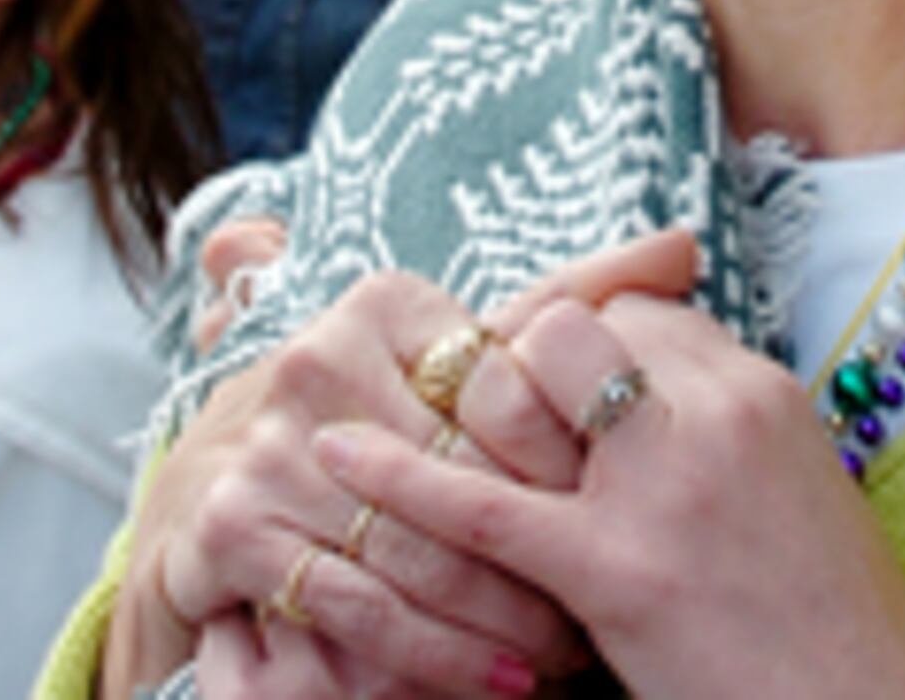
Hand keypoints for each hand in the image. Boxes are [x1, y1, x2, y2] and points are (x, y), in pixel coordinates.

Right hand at [106, 272, 590, 699]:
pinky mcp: (233, 524)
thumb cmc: (376, 419)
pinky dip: (435, 653)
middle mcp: (316, 357)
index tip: (622, 512)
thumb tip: (685, 247)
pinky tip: (500, 679)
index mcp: (382, 304)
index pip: (503, 386)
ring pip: (416, 546)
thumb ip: (567, 302)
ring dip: (499, 615)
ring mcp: (266, 441)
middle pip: (461, 472)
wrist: (219, 487)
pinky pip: (357, 603)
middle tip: (607, 604)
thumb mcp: (462, 355)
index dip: (568, 460)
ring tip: (565, 654)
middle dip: (540, 551)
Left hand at [313, 292, 904, 699]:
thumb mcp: (798, 494)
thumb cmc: (830, 628)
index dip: (582, 341)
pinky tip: (339, 455)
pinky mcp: (614, 570)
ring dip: (468, 406)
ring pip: (523, 382)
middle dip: (520, 358)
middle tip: (500, 415)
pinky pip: (481, 504)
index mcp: (762, 392)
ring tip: (415, 417)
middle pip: (575, 326)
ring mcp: (662, 489)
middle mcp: (714, 416)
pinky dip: (397, 477)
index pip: (639, 310)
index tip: (554, 386)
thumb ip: (723, 434)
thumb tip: (645, 405)